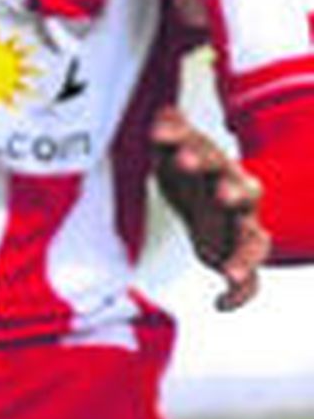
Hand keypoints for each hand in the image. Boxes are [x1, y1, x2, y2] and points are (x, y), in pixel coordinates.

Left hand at [151, 104, 269, 310]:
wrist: (207, 196)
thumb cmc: (188, 172)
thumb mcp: (173, 149)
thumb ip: (171, 131)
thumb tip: (165, 113)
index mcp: (220, 167)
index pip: (212, 157)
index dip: (194, 154)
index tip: (176, 155)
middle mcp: (239, 196)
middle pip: (241, 193)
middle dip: (230, 192)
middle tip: (220, 194)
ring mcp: (244, 227)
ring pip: (254, 241)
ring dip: (243, 257)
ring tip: (229, 274)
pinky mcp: (241, 255)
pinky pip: (251, 281)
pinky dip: (240, 294)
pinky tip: (221, 305)